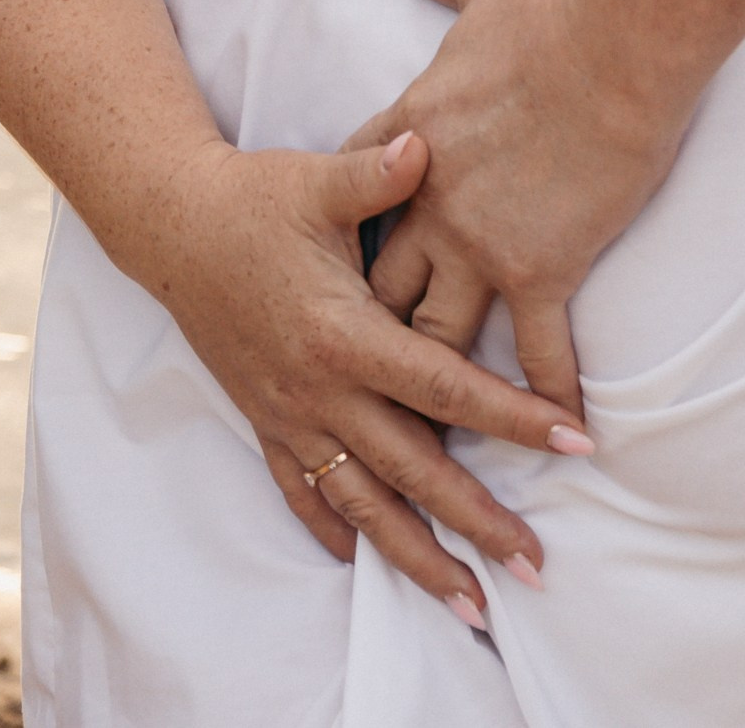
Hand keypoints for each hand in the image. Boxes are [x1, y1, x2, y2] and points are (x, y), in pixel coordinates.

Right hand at [140, 126, 593, 616]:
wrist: (173, 228)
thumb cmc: (255, 199)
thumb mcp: (318, 179)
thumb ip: (377, 173)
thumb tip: (424, 143)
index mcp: (345, 334)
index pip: (445, 389)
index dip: (512, 417)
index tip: (572, 442)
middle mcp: (321, 391)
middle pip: (413, 470)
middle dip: (476, 521)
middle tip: (533, 564)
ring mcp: (291, 416)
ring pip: (363, 504)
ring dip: (415, 557)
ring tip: (468, 601)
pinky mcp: (265, 422)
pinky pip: (304, 493)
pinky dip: (336, 530)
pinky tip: (364, 562)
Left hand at [345, 0, 688, 422]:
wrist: (620, 44)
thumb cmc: (555, 9)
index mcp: (413, 133)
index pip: (355, 189)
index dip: (343, 225)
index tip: (328, 256)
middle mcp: (432, 201)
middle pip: (377, 280)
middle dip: (366, 322)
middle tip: (356, 364)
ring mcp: (482, 243)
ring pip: (436, 335)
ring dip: (432, 379)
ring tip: (431, 427)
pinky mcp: (541, 268)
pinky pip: (536, 350)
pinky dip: (541, 395)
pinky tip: (553, 432)